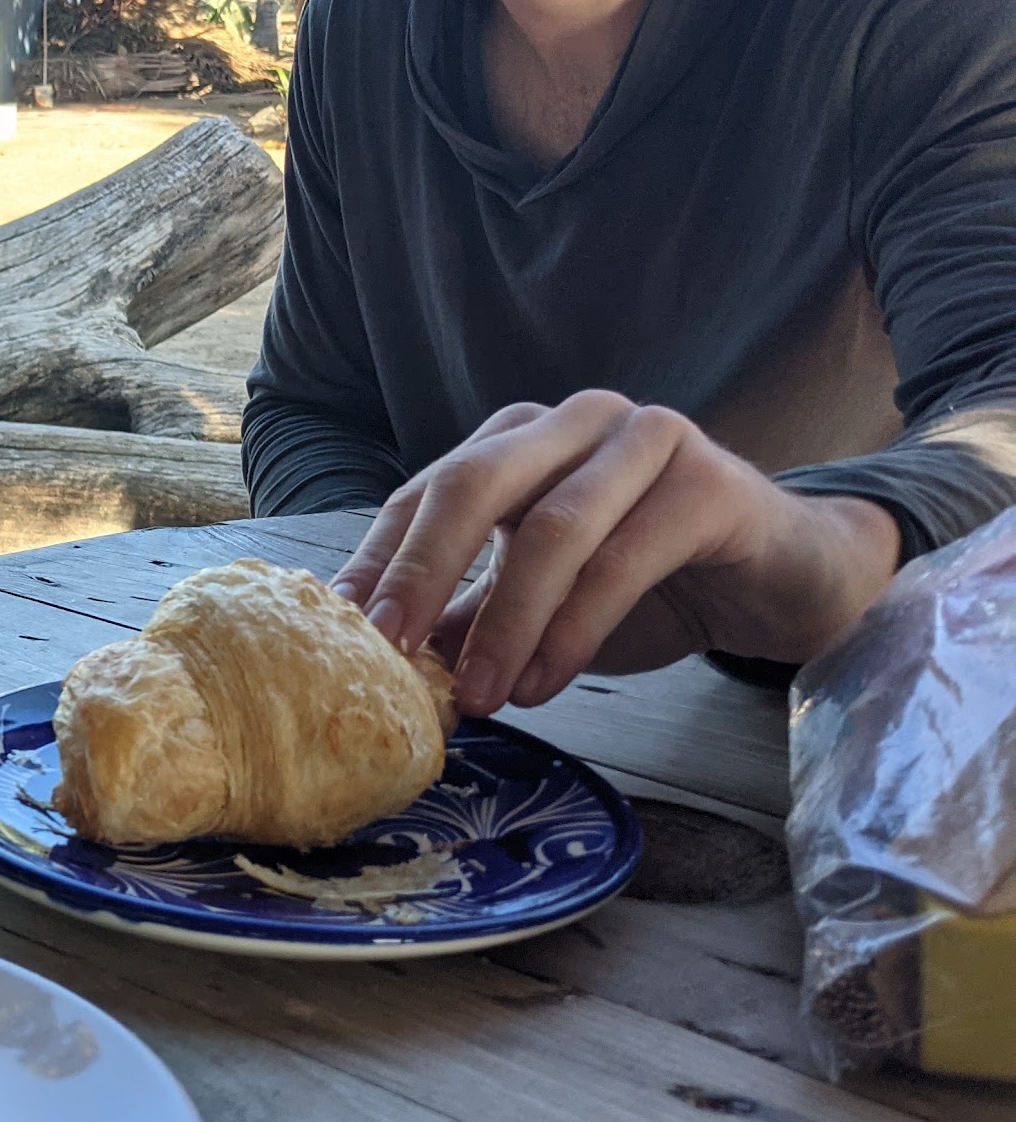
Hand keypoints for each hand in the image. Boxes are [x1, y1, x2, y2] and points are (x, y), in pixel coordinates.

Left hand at [333, 391, 901, 715]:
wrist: (780, 582)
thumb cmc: (648, 585)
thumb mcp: (535, 605)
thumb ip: (463, 620)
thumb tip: (376, 664)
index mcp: (518, 441)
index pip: (423, 492)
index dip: (379, 563)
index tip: (341, 635)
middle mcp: (574, 422)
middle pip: (472, 485)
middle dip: (421, 572)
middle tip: (390, 653)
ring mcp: (644, 440)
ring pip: (552, 529)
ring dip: (507, 622)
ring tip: (483, 698)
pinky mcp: (709, 482)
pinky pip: (624, 559)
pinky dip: (575, 628)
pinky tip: (548, 682)